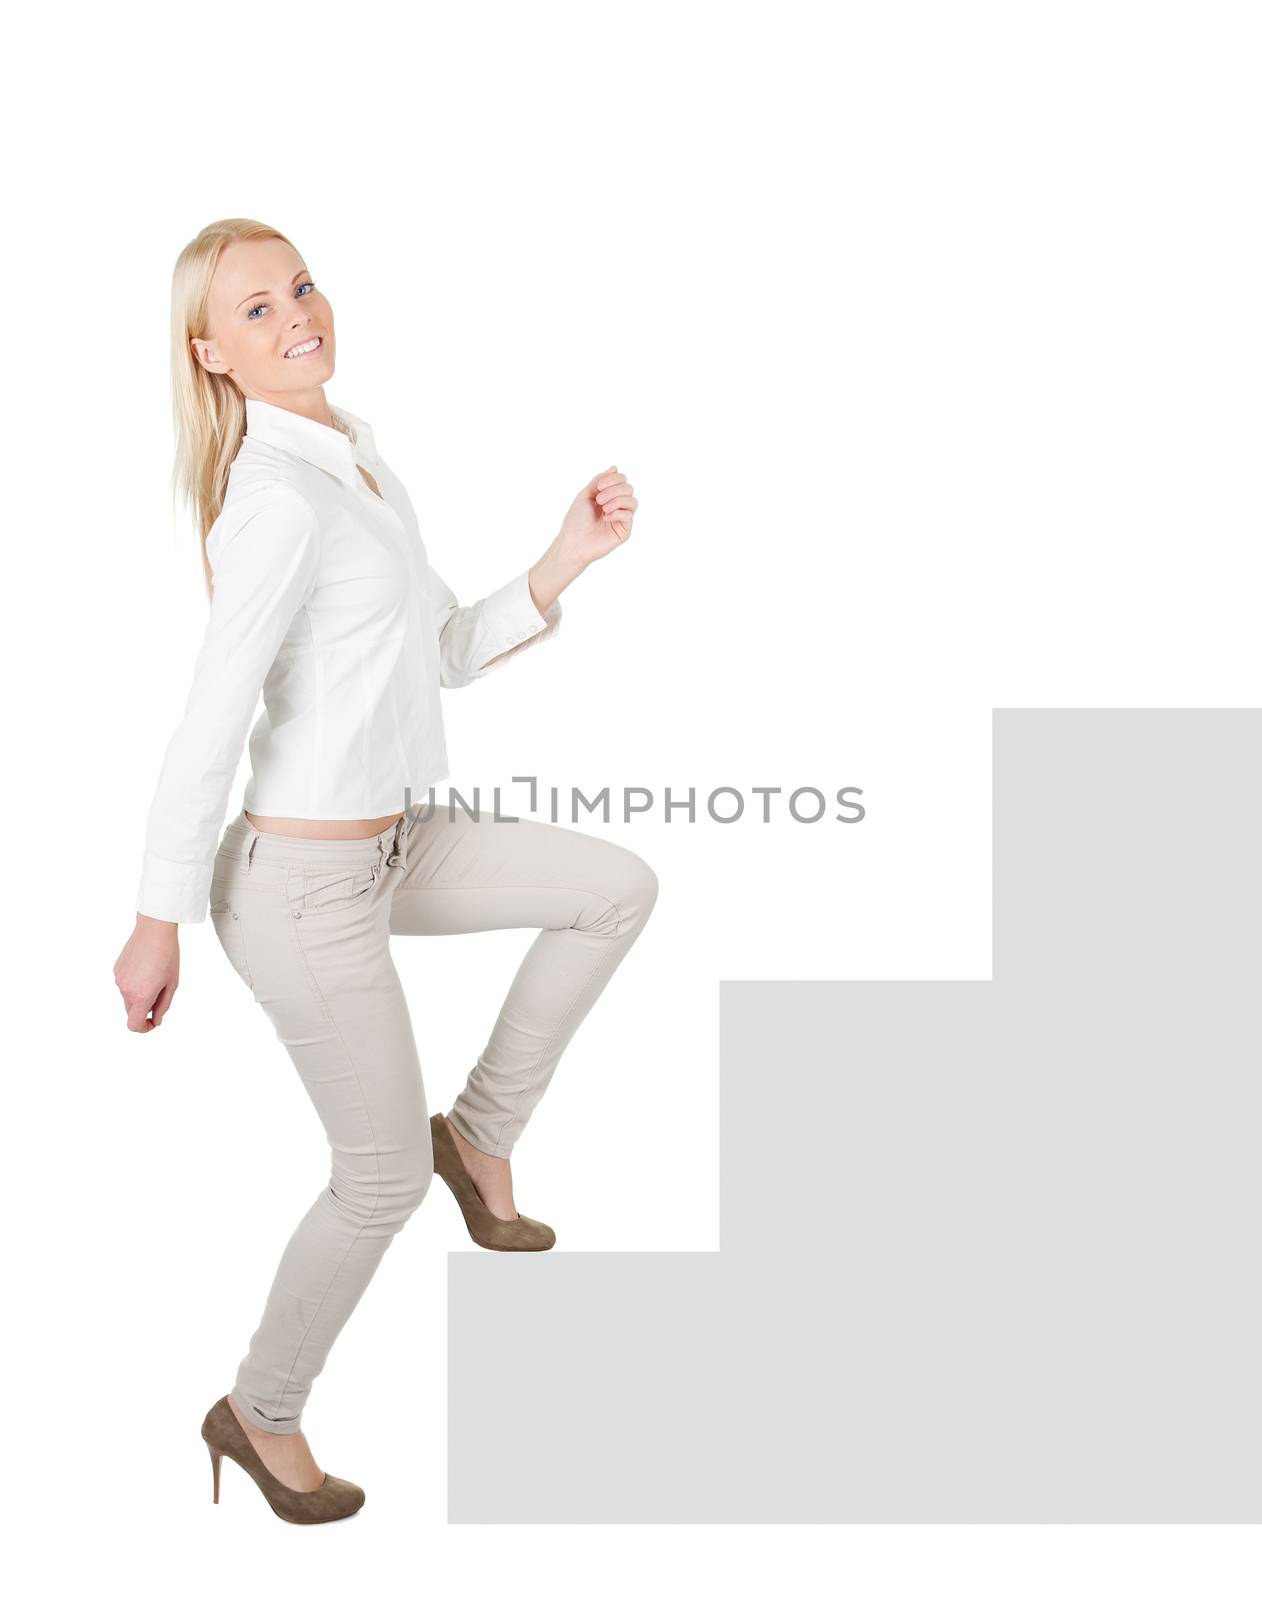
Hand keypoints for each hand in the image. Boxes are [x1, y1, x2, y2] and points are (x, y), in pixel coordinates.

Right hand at [114, 915, 180, 1031]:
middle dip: (144, 1009)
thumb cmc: (167, 955)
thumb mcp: (172, 984)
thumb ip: (163, 1006)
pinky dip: (134, 982)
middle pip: (131, 1012)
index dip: (143, 1028)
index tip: (152, 1022)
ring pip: (128, 997)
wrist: (154, 930)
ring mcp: (119, 979)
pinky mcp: (116, 969)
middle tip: (160, 995)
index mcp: (141, 996)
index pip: (134, 1025)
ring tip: (155, 976)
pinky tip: (145, 967)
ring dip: (139, 994)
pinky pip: (125, 983)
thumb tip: (156, 1020)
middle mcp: (126, 990)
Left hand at [556, 465, 638, 569]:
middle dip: (614, 490)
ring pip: (632, 500)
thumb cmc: (576, 521)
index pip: (622, 480)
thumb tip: (615, 467)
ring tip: (603, 508)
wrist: (573, 542)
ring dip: (617, 500)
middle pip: (629, 488)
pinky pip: (629, 515)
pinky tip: (606, 518)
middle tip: (599, 499)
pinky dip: (617, 512)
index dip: (613, 479)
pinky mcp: (625, 531)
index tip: (598, 486)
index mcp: (608, 496)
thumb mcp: (586, 495)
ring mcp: (622, 519)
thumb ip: (599, 480)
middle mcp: (617, 506)